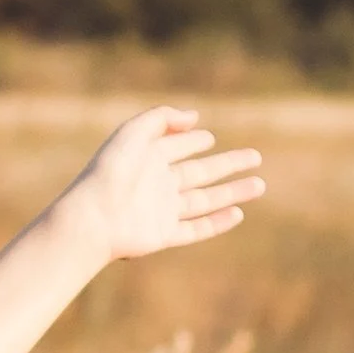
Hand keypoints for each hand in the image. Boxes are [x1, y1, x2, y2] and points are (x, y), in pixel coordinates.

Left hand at [66, 106, 264, 263]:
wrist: (93, 216)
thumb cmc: (110, 171)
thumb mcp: (133, 132)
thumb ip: (162, 118)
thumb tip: (195, 117)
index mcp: (147, 159)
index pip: (176, 147)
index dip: (193, 141)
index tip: (209, 137)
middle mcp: (157, 185)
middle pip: (200, 173)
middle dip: (228, 164)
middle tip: (255, 156)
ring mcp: (162, 211)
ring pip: (205, 201)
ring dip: (233, 192)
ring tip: (260, 184)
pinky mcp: (163, 235)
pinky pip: (196, 229)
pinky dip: (218, 222)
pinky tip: (238, 213)